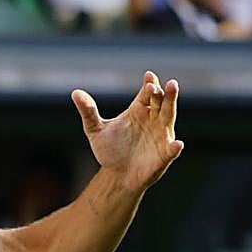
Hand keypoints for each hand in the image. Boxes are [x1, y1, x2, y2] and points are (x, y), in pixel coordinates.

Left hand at [72, 71, 183, 192]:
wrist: (117, 175)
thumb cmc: (110, 150)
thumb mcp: (95, 131)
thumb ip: (88, 112)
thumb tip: (75, 93)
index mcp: (138, 111)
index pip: (147, 94)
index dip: (149, 84)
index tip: (148, 76)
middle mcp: (153, 119)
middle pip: (162, 101)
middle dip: (164, 92)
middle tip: (165, 83)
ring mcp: (161, 136)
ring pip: (169, 117)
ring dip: (172, 104)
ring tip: (174, 90)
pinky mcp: (164, 155)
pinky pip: (171, 150)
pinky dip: (174, 147)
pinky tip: (176, 144)